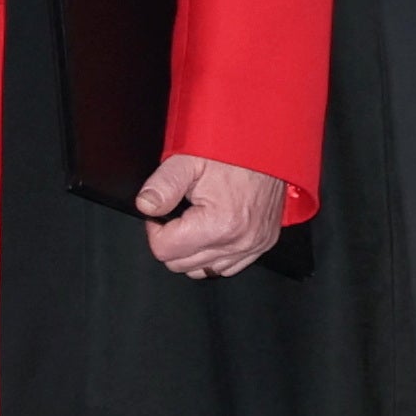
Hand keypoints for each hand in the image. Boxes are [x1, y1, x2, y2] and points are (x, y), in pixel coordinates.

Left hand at [137, 154, 291, 278]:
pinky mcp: (262, 244)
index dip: (154, 229)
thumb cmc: (233, 151)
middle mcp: (238, 241)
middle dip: (172, 241)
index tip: (162, 212)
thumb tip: (145, 206)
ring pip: (202, 270)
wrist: (270, 145)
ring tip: (195, 222)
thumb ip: (162, 185)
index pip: (164, 250)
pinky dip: (214, 254)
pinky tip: (212, 231)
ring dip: (192, 251)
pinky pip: (227, 266)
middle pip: (181, 265)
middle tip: (177, 213)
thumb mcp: (188, 160)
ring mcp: (253, 245)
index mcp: (218, 224)